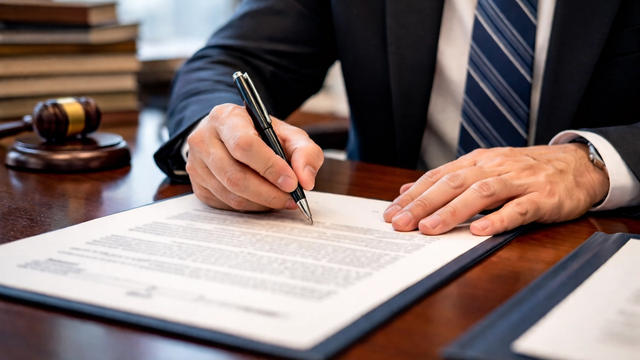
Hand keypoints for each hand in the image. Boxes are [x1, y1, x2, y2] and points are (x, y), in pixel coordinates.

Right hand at [185, 103, 323, 210]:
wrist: (230, 135)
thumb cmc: (260, 134)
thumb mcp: (287, 133)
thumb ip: (304, 152)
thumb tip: (305, 181)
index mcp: (226, 118)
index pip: (244, 145)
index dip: (270, 167)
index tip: (292, 182)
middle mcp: (204, 140)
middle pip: (235, 175)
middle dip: (269, 192)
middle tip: (291, 198)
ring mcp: (196, 164)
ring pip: (231, 194)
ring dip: (261, 203)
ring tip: (282, 200)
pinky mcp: (197, 185)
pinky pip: (225, 204)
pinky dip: (250, 207)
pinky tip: (264, 200)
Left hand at [383, 144, 609, 235]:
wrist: (578, 165)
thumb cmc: (526, 171)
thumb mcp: (484, 168)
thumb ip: (448, 179)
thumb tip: (408, 190)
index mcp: (478, 161)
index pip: (439, 176)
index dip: (414, 195)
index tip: (391, 213)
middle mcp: (495, 167)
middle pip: (453, 183)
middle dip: (424, 204)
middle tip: (400, 223)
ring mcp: (520, 181)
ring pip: (481, 193)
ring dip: (453, 211)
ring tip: (429, 229)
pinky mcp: (544, 197)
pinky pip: (519, 209)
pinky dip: (499, 219)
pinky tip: (480, 232)